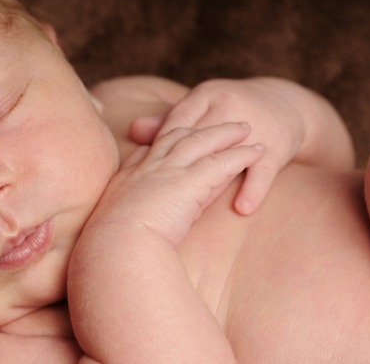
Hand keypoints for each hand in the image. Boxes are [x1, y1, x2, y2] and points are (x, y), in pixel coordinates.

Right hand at [91, 122, 262, 246]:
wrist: (116, 248)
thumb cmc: (111, 249)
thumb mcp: (112, 229)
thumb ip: (123, 223)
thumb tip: (125, 232)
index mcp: (127, 181)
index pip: (148, 153)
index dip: (163, 143)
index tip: (173, 137)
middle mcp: (147, 169)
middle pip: (175, 136)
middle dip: (196, 127)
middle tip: (213, 120)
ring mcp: (168, 172)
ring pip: (201, 141)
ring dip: (224, 132)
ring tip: (245, 128)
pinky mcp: (188, 182)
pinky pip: (221, 162)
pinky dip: (241, 155)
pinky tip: (257, 152)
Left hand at [129, 78, 306, 214]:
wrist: (284, 104)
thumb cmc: (228, 111)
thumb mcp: (201, 109)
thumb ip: (168, 121)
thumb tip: (134, 130)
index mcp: (206, 96)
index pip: (177, 121)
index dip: (160, 147)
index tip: (144, 173)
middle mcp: (229, 106)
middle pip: (201, 140)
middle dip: (183, 168)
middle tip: (162, 198)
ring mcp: (256, 127)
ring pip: (230, 158)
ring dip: (215, 183)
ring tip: (198, 209)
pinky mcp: (277, 147)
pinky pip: (263, 172)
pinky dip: (253, 190)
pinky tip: (242, 208)